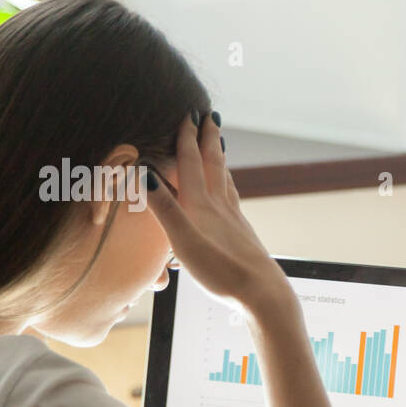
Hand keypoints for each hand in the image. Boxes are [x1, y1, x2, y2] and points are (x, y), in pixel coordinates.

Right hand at [143, 114, 286, 312]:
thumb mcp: (183, 241)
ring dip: (220, 159)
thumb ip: (163, 208)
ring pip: (225, 181)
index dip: (187, 138)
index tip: (187, 113)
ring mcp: (235, 219)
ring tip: (220, 144)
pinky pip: (232, 200)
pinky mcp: (243, 234)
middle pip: (214, 165)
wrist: (262, 293)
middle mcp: (220, 207)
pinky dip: (227, 186)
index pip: (192, 164)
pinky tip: (229, 193)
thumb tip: (143, 171)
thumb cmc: (221, 271)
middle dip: (209, 139)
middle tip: (209, 115)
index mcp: (202, 205)